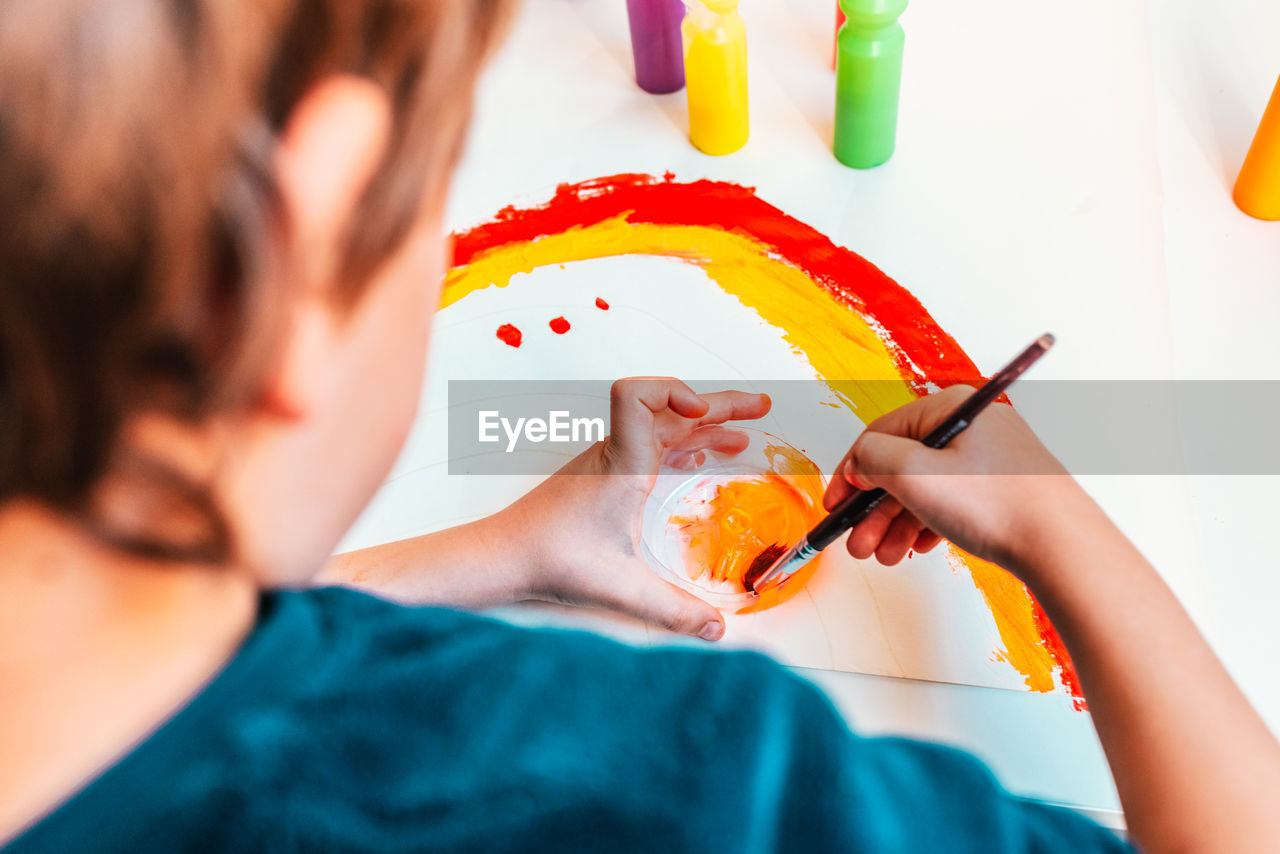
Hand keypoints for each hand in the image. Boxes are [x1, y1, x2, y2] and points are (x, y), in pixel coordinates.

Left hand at [499, 377, 770, 640]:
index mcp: (621, 464)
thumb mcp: (619, 587)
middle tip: (759, 406)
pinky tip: (700, 459)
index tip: (703, 412)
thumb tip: (717, 629)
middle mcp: (615, 453)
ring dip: (704, 425)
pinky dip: (683, 445)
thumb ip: (672, 610)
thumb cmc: (549, 559)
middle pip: (669, 406)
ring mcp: (609, 460)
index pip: (636, 395)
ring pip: (663, 425)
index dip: (674, 392)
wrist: (505, 556)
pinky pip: (651, 445)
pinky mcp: (605, 474)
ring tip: (742, 434)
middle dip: (718, 404)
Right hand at [823, 385, 1092, 579]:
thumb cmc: (997, 504)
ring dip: (896, 523)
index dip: (852, 471)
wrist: (1061, 544)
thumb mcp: (915, 473)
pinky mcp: (1002, 488)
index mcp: (952, 408)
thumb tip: (860, 461)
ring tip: (885, 556)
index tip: (837, 504)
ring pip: (926, 487)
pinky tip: (917, 547)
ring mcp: (990, 458)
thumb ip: (874, 459)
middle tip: (858, 542)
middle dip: (874, 509)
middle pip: (903, 465)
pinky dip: (927, 523)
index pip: (882, 434)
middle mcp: (972, 427)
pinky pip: (950, 501)